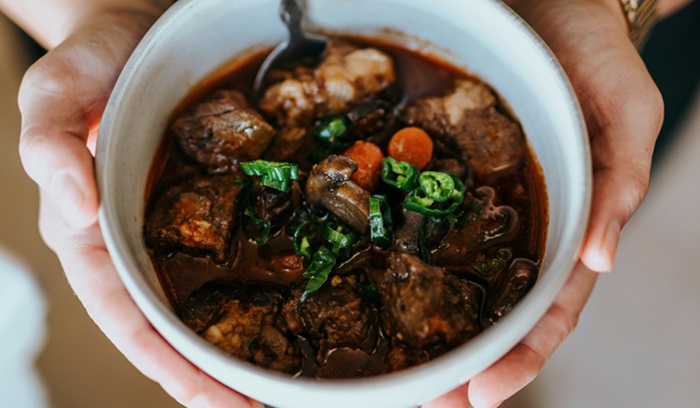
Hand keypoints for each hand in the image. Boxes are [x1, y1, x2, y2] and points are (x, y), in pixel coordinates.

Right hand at [18, 8, 261, 407]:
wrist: (131, 28)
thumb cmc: (88, 60)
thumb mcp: (54, 91)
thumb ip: (50, 143)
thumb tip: (75, 206)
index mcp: (90, 234)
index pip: (127, 317)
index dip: (167, 366)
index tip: (213, 404)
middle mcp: (131, 241)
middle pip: (169, 325)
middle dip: (208, 375)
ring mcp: (168, 226)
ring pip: (198, 302)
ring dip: (232, 347)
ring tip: (279, 384)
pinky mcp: (202, 202)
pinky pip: (226, 255)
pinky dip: (250, 291)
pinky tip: (285, 309)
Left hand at [426, 0, 662, 405]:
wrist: (548, 4)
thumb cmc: (596, 53)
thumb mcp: (629, 110)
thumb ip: (622, 181)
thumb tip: (601, 261)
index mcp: (571, 221)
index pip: (549, 307)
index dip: (521, 355)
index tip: (480, 396)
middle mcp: (524, 222)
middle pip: (496, 307)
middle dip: (466, 361)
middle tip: (425, 404)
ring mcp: (482, 200)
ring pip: (458, 276)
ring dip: (430, 327)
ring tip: (395, 374)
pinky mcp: (446, 170)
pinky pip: (421, 220)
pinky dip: (401, 256)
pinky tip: (371, 285)